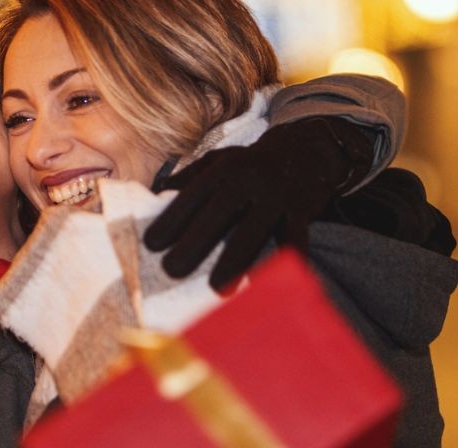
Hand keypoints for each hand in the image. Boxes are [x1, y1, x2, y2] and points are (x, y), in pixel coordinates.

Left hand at [144, 117, 373, 289]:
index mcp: (223, 169)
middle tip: (172, 270)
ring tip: (217, 289)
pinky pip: (294, 236)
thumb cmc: (252, 164)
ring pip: (253, 229)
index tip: (150, 244)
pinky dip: (288, 259)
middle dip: (194, 242)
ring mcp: (275, 193)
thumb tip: (155, 194)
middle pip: (219, 212)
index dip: (172, 218)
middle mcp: (248, 178)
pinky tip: (276, 281)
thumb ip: (189, 177)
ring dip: (235, 260)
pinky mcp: (300, 208)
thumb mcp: (220, 161)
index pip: (193, 194)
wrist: (307, 148)